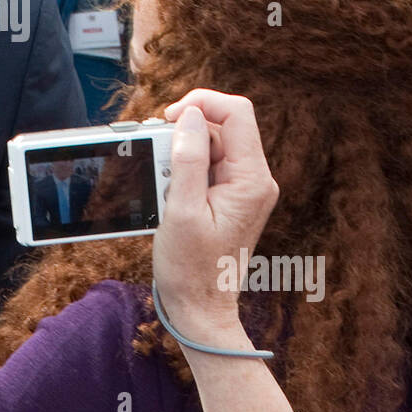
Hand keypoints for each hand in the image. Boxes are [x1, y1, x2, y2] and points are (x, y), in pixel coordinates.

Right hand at [152, 90, 278, 330]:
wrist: (200, 308)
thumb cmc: (191, 268)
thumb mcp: (181, 209)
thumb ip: (188, 158)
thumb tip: (189, 116)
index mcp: (251, 179)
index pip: (237, 112)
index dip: (202, 103)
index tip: (168, 117)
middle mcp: (254, 179)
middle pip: (222, 126)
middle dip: (185, 133)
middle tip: (157, 159)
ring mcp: (243, 188)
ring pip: (211, 145)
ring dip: (180, 154)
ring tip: (162, 185)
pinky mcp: (229, 197)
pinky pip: (207, 166)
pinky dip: (183, 170)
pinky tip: (169, 193)